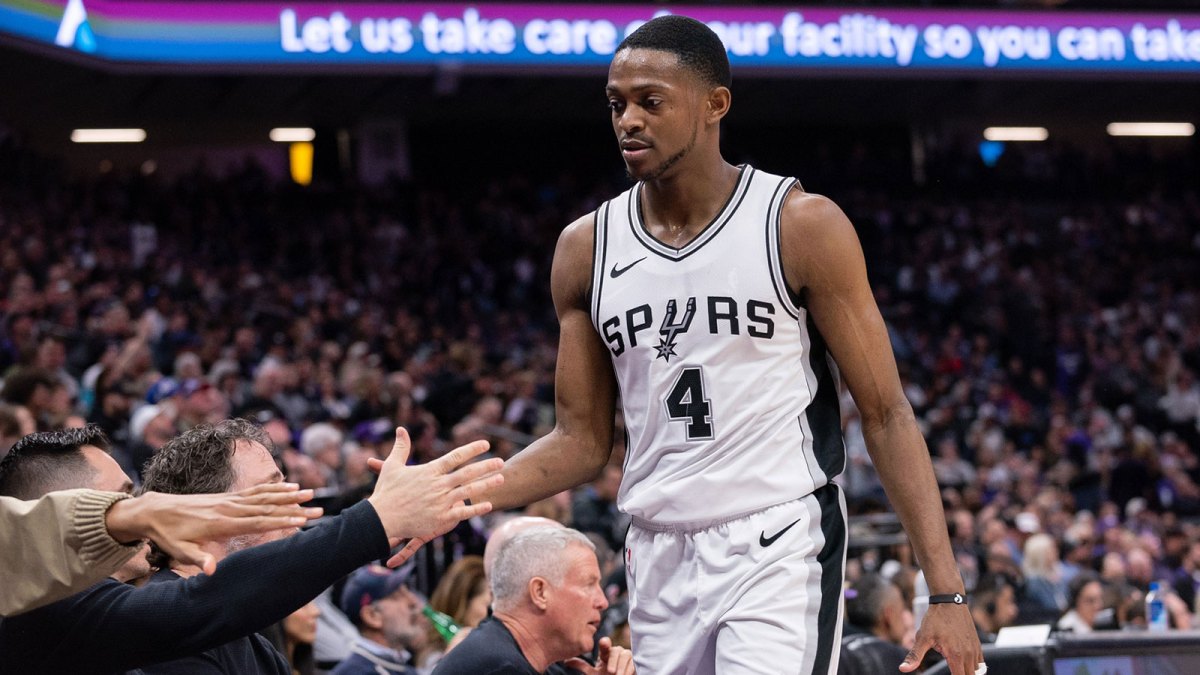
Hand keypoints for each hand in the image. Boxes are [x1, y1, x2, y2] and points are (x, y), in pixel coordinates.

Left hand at [106, 483, 321, 574]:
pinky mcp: (228, 497)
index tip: (301, 519)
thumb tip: (211, 572)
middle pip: (268, 508)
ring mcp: (230, 500)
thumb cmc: (169, 535)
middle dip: (294, 508)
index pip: (258, 522)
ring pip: (265, 497)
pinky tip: (288, 486)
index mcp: (221, 523)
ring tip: (310, 493)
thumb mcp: (179, 551)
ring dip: (289, 495)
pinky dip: (273, 489)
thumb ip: (198, 559)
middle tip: (317, 508)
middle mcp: (230, 508)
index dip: (281, 520)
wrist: (155, 510)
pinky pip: (255, 492)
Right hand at [365, 427, 502, 566]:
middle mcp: (438, 485)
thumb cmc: (386, 492)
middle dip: (486, 466)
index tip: (486, 444)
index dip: (472, 449)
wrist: (381, 518)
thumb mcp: (392, 466)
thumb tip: (401, 429)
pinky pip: (462, 513)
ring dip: (486, 484)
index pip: (455, 456)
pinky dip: (476, 509)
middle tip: (501, 461)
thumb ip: (401, 447)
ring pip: (469, 491)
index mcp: (430, 471)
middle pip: (467, 473)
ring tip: (501, 479)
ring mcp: (441, 502)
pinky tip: (489, 505)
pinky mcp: (440, 519)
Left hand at [564, 637, 635, 674]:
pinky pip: (633, 662)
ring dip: (621, 667)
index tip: (603, 642)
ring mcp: (627, 656)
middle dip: (613, 661)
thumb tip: (565, 661)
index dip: (605, 643)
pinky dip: (629, 669)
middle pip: (616, 650)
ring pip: (625, 655)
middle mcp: (616, 652)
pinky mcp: (635, 661)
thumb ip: (581, 666)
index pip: (605, 645)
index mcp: (606, 653)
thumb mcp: (592, 673)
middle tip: (611, 671)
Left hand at [900, 603, 980, 674]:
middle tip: (950, 673)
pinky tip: (965, 666)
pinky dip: (974, 667)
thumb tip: (903, 669)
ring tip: (956, 671)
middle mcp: (968, 654)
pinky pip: (980, 662)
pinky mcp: (977, 644)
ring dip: (968, 673)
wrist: (949, 601)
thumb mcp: (922, 637)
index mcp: (955, 655)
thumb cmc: (935, 619)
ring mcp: (974, 649)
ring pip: (976, 671)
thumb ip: (914, 656)